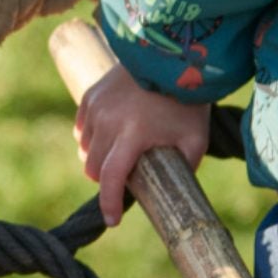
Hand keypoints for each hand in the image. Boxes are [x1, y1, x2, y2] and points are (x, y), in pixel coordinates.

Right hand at [73, 71, 209, 226]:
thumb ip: (185, 168)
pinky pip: (81, 128)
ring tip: (120, 154)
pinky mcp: (91, 95)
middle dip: (107, 179)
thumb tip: (176, 192)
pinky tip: (107, 136)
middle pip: (93, 168)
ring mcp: (96, 106)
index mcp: (133, 134)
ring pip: (85, 149)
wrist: (172, 57)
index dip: (109, 204)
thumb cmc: (188, 101)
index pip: (111, 178)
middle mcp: (108, 121)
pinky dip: (91, 138)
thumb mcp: (195, 139)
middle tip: (127, 176)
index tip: (112, 221)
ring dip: (98, 158)